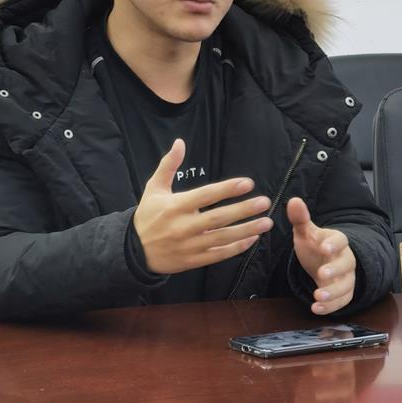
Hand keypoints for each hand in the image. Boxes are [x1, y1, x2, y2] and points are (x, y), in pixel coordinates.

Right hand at [134, 138, 272, 274]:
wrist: (134, 251)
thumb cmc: (148, 215)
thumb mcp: (154, 188)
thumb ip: (168, 165)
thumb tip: (179, 142)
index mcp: (175, 206)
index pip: (206, 196)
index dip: (227, 189)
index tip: (248, 183)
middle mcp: (184, 227)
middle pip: (218, 218)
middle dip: (243, 210)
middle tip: (264, 202)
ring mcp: (190, 245)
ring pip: (223, 238)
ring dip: (247, 230)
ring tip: (266, 222)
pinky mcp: (193, 260)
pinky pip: (219, 255)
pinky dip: (236, 248)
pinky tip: (252, 239)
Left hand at [286, 196, 355, 315]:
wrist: (323, 262)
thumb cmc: (314, 246)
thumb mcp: (305, 232)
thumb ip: (300, 219)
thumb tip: (294, 200)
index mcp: (336, 241)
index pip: (340, 240)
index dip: (334, 244)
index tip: (324, 247)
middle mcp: (345, 259)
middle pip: (346, 264)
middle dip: (335, 270)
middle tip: (322, 274)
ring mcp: (346, 277)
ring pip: (345, 286)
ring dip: (332, 292)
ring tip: (317, 296)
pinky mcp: (343, 293)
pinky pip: (342, 301)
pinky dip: (331, 307)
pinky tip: (316, 309)